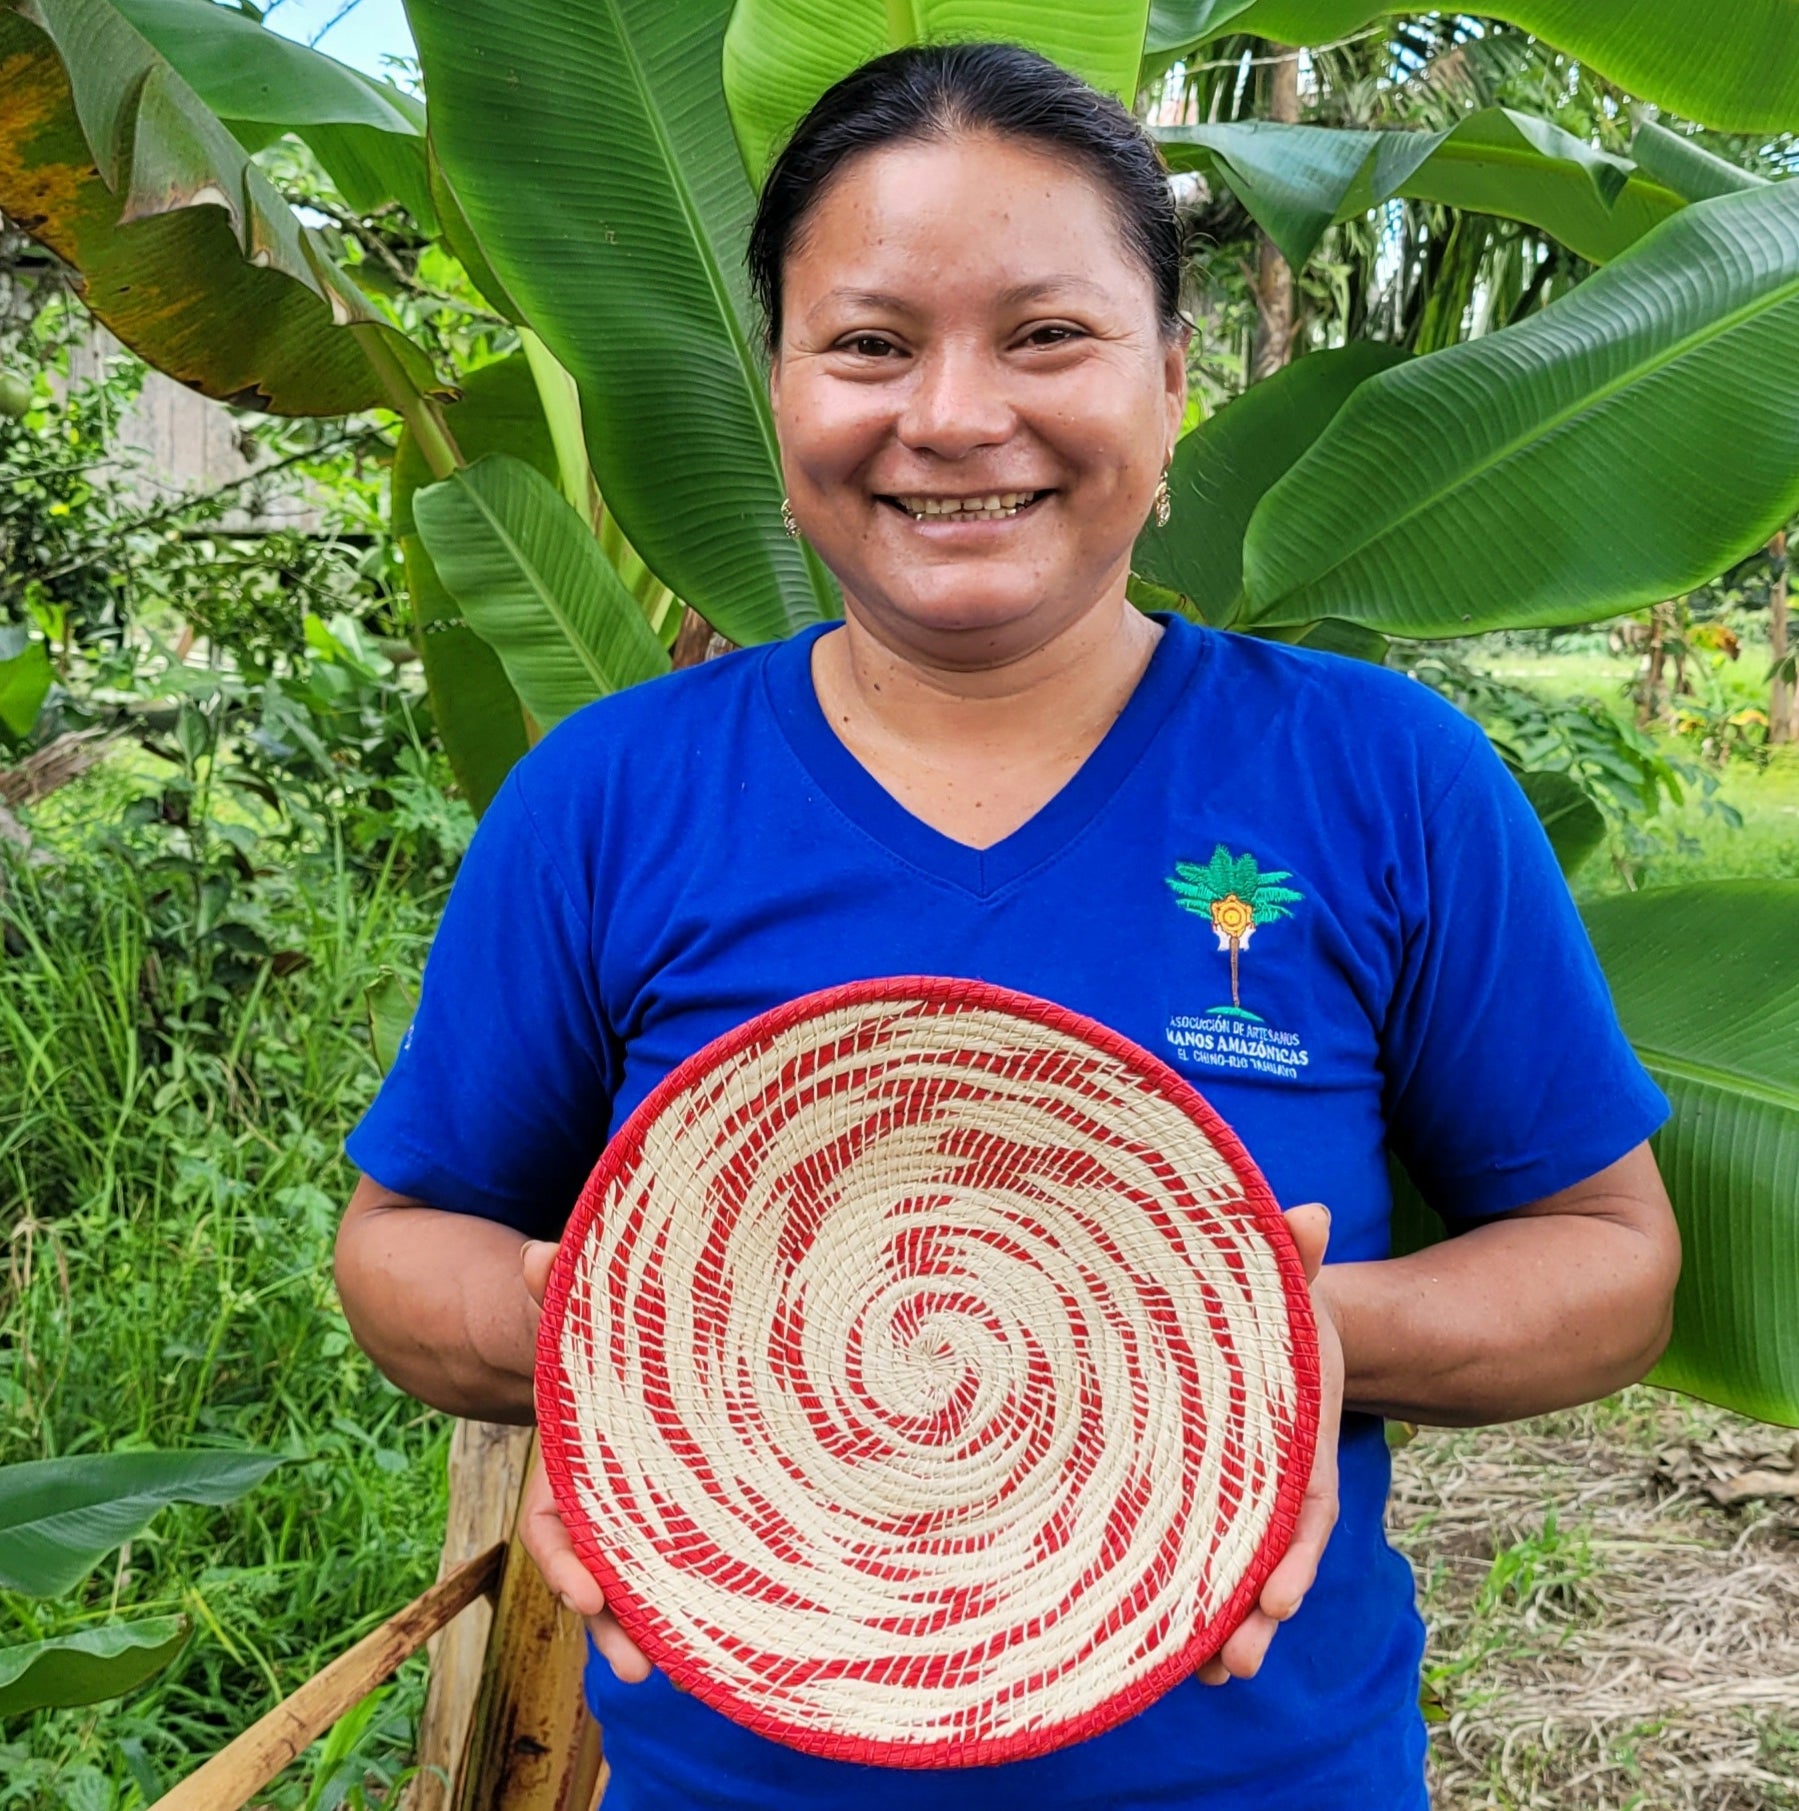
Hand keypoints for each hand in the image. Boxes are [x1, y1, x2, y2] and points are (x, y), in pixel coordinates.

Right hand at [518, 1239, 664, 1686]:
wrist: (627, 1339)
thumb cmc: (599, 1330)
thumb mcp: (575, 1311)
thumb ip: (558, 1290)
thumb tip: (539, 1256)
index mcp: (569, 1461)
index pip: (551, 1524)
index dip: (563, 1561)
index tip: (581, 1594)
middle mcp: (603, 1495)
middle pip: (598, 1570)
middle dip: (613, 1620)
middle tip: (639, 1667)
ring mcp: (645, 1504)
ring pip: (643, 1572)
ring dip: (657, 1619)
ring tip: (680, 1671)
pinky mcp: (690, 1502)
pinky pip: (690, 1548)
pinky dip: (704, 1583)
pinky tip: (741, 1620)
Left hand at [1196, 1202, 1342, 1686]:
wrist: (1236, 1316)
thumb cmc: (1259, 1301)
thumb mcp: (1277, 1278)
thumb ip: (1290, 1251)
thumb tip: (1310, 1209)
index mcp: (1295, 1435)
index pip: (1304, 1504)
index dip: (1293, 1553)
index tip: (1276, 1597)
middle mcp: (1271, 1477)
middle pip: (1271, 1556)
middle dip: (1255, 1616)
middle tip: (1233, 1666)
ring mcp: (1233, 1494)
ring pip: (1234, 1570)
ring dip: (1221, 1625)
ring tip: (1204, 1677)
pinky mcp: (1192, 1498)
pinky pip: (1196, 1554)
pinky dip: (1188, 1600)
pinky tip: (1161, 1646)